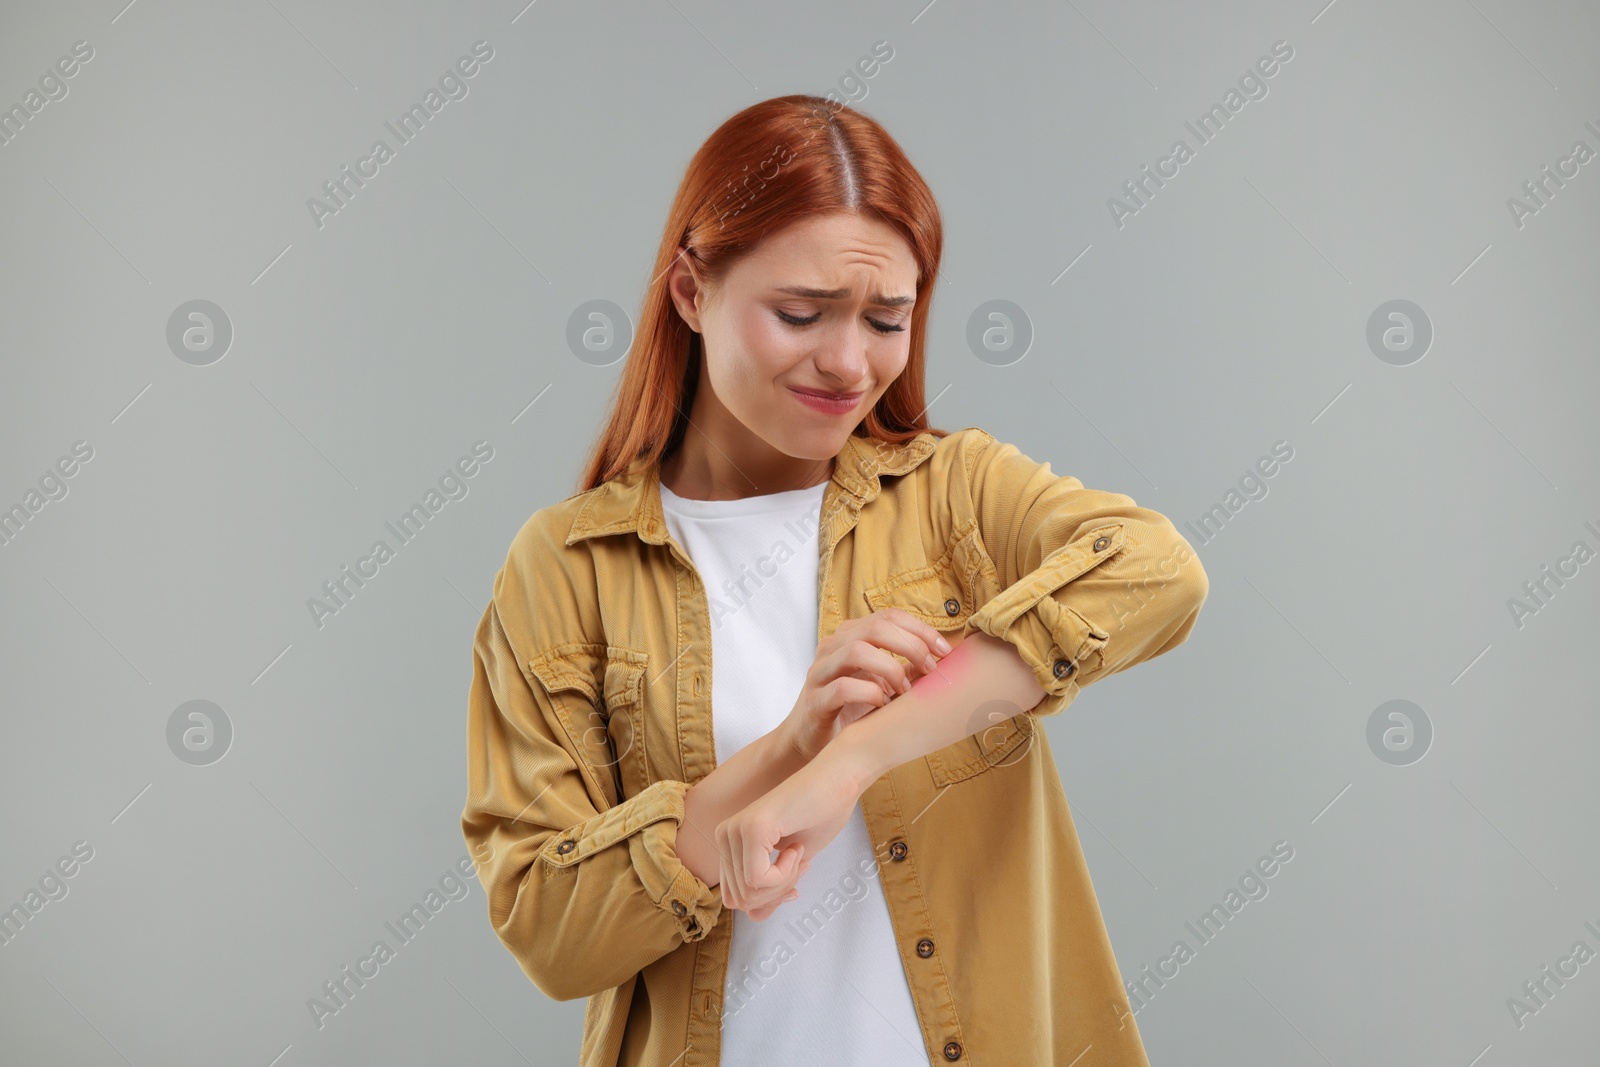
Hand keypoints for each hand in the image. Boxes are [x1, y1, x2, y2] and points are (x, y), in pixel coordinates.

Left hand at [715, 745, 867, 919]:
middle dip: (777, 892)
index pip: (735, 898)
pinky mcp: (751, 829)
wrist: (839, 778)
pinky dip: (786, 874)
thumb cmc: (820, 814)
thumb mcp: (791, 865)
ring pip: (750, 893)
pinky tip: (797, 847)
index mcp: (729, 842)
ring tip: (799, 853)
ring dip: (784, 882)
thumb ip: (769, 890)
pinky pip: (759, 880)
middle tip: (800, 864)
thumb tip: (755, 917)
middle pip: (741, 900)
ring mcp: (735, 831)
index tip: (794, 883)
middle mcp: (725, 835)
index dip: (768, 900)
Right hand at [778, 608, 953, 764]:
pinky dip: (870, 694)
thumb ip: (903, 669)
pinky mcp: (815, 700)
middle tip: (930, 669)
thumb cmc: (848, 710)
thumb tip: (941, 659)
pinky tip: (883, 706)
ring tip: (905, 690)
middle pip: (875, 627)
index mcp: (849, 637)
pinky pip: (843, 688)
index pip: (888, 616)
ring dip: (890, 669)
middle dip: (911, 645)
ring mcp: (820, 672)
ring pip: (856, 651)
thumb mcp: (879, 683)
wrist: (808, 742)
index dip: (920, 629)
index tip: (945, 650)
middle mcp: (832, 647)